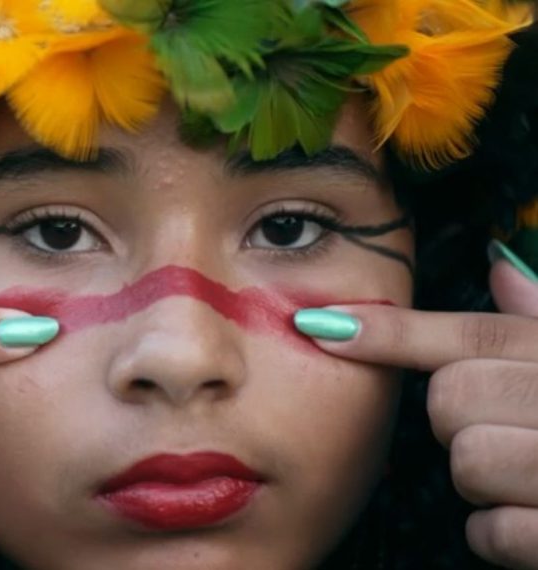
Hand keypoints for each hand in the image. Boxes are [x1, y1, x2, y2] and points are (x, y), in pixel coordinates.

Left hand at [300, 250, 537, 568]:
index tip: (320, 326)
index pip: (477, 336)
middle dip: (462, 420)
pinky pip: (491, 531)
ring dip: (484, 482)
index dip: (393, 332)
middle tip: (511, 431)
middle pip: (453, 399)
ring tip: (532, 480)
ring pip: (467, 462)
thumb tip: (500, 265)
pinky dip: (503, 536)